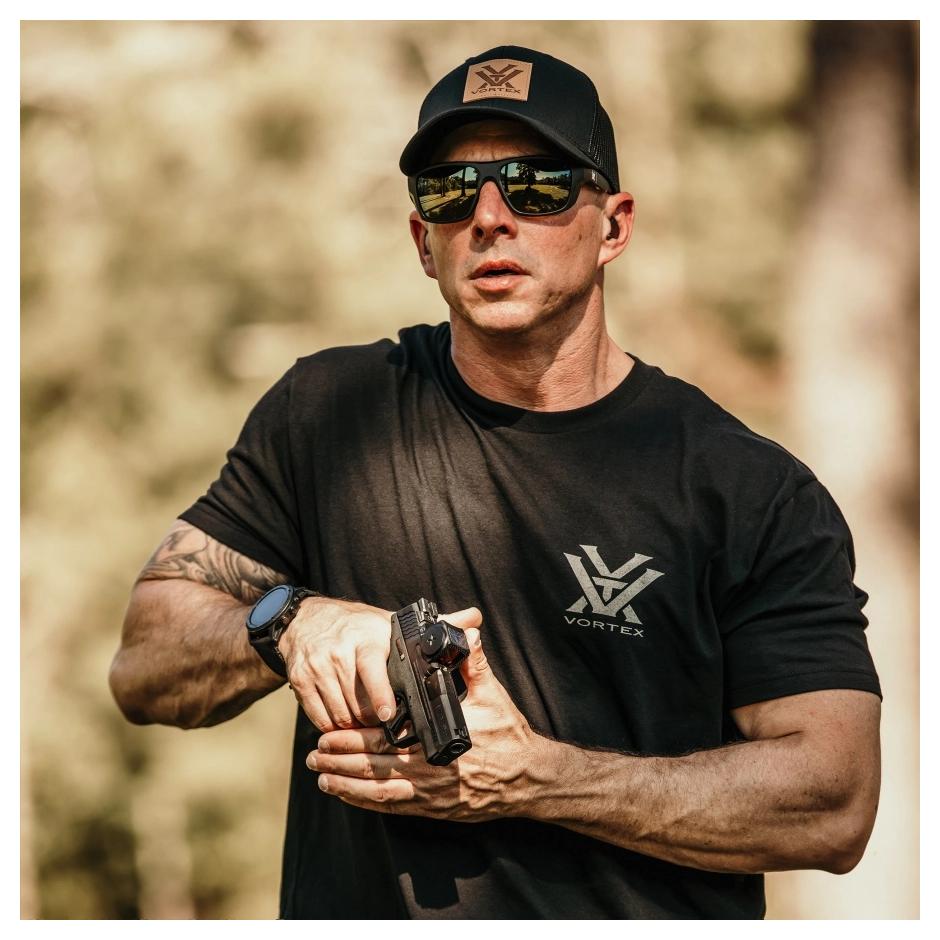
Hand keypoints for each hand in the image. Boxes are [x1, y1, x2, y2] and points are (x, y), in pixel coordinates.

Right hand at [277, 598, 483, 734]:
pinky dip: (333, 726)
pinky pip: (319, 717)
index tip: (389, 716)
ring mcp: (317, 667)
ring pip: (339, 713)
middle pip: (358, 702)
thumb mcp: (394, 623)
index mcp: (367, 637)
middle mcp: (339, 651)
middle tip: (388, 729)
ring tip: (369, 726)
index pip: (373, 670)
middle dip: (374, 720)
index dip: (381, 696)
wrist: (307, 619)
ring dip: (355, 726)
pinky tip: (345, 722)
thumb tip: (475, 619)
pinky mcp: (299, 680)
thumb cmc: (359, 627)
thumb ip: (439, 624)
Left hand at [306, 619, 551, 821]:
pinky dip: (367, 804)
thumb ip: (474, 664)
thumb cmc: (509, 736)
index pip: (385, 742)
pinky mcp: (433, 809)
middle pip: (374, 769)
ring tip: (322, 778)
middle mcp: (429, 772)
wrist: (529, 779)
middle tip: (313, 756)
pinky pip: (393, 808)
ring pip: (379, 794)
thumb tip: (468, 633)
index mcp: (437, 741)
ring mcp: (430, 795)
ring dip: (348, 787)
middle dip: (341, 763)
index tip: (328, 734)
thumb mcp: (493, 695)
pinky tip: (350, 797)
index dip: (353, 740)